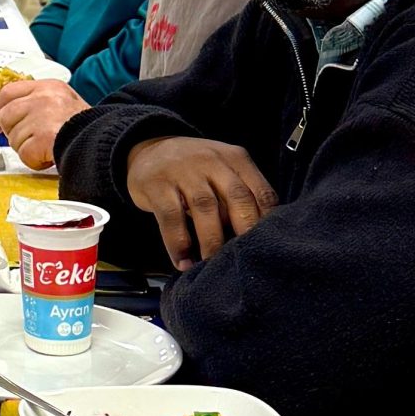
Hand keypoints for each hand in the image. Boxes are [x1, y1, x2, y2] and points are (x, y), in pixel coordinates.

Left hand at [0, 77, 85, 172]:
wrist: (105, 140)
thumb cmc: (86, 127)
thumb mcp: (64, 102)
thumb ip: (38, 102)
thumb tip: (8, 113)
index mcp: (49, 87)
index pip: (8, 92)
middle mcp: (44, 98)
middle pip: (6, 116)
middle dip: (14, 132)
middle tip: (33, 139)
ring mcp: (42, 116)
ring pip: (13, 138)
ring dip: (27, 148)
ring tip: (47, 146)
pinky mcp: (44, 137)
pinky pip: (24, 154)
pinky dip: (35, 160)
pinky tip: (50, 155)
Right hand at [123, 134, 278, 267]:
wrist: (148, 150)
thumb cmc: (194, 170)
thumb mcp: (222, 171)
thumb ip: (240, 195)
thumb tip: (256, 237)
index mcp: (236, 159)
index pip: (262, 192)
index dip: (267, 223)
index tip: (264, 247)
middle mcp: (212, 160)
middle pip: (237, 197)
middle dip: (243, 231)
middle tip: (243, 259)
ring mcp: (183, 170)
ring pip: (205, 208)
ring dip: (211, 242)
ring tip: (210, 265)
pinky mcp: (157, 184)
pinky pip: (171, 217)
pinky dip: (178, 243)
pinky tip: (182, 261)